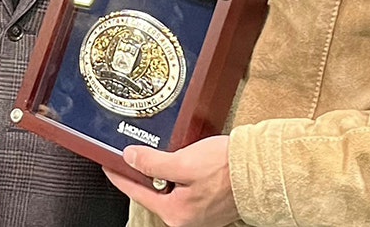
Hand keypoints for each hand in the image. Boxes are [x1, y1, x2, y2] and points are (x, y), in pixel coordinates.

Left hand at [104, 135, 238, 226]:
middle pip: (154, 192)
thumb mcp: (182, 162)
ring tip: (162, 153)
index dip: (120, 176)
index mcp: (176, 213)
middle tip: (135, 154)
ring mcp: (200, 212)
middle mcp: (187, 218)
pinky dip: (181, 174)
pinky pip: (186, 187)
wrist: (260, 168)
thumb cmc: (226, 168)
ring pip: (171, 188)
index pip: (137, 192)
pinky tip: (185, 159)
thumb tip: (129, 158)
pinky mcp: (211, 202)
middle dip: (145, 173)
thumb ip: (152, 163)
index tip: (109, 165)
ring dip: (164, 171)